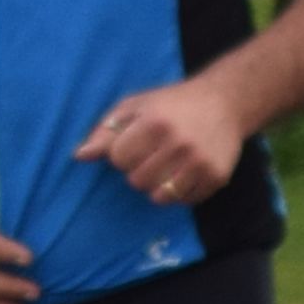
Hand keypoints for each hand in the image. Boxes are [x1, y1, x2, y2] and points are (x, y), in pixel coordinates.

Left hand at [77, 70, 249, 207]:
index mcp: (155, 122)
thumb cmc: (171, 104)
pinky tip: (185, 173)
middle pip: (137, 181)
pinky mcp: (216, 177)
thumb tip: (79, 157)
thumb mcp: (136, 107)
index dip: (123, 153)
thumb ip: (106, 131)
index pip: (118, 159)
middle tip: (152, 156)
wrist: (224, 103)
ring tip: (166, 167)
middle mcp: (179, 143)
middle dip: (139, 171)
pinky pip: (185, 201)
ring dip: (158, 186)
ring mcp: (200, 162)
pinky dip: (180, 192)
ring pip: (160, 197)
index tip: (136, 143)